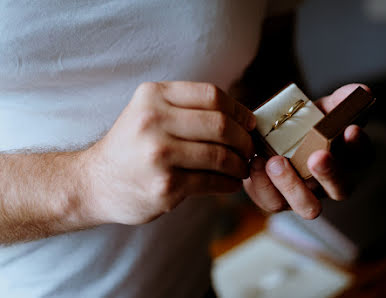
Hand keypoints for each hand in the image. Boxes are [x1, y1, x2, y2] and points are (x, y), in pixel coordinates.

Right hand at [81, 81, 255, 224]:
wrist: (95, 182)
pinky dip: (230, 183)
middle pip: (221, 124)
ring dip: (240, 164)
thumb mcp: (148, 112)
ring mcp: (159, 155)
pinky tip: (231, 183)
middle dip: (244, 139)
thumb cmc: (130, 146)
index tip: (248, 123)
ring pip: (221, 155)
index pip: (212, 95)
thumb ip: (185, 108)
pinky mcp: (166, 186)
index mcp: (152, 96)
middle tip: (249, 149)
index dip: (238, 110)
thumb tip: (240, 117)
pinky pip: (212, 181)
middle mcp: (154, 121)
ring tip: (241, 168)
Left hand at [243, 84, 373, 218]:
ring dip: (293, 185)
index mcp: (346, 159)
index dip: (359, 145)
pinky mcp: (276, 201)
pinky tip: (257, 161)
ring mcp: (304, 197)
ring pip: (308, 207)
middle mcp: (330, 184)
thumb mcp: (320, 110)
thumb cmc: (302, 127)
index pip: (363, 157)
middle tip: (317, 156)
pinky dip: (263, 182)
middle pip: (342, 189)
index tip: (350, 128)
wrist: (267, 138)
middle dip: (331, 173)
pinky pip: (272, 201)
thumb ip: (339, 102)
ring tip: (276, 162)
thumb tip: (362, 90)